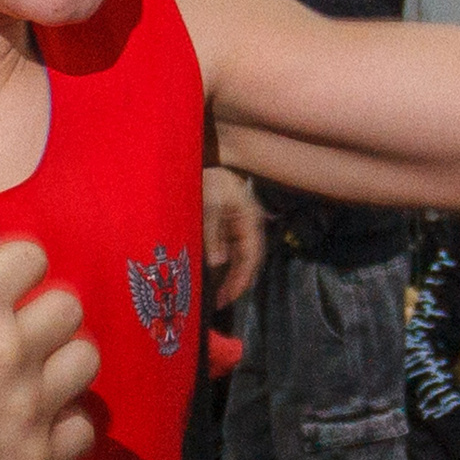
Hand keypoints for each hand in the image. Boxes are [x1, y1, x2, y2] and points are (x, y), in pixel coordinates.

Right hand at [0, 227, 98, 459]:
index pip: (34, 257)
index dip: (15, 270)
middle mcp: (7, 351)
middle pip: (69, 306)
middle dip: (40, 312)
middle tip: (11, 336)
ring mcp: (25, 408)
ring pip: (86, 359)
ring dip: (59, 362)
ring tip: (27, 376)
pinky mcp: (34, 458)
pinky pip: (84, 426)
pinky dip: (63, 423)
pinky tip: (32, 420)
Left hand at [200, 167, 263, 307]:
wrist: (208, 157)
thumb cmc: (211, 178)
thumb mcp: (209, 205)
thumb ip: (213, 234)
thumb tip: (217, 263)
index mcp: (250, 222)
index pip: (251, 257)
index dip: (241, 280)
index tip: (227, 298)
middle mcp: (248, 226)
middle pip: (247, 261)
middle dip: (236, 283)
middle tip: (219, 302)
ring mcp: (238, 225)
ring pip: (238, 256)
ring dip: (229, 275)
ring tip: (216, 294)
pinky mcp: (227, 223)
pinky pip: (228, 248)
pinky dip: (222, 263)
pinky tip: (212, 273)